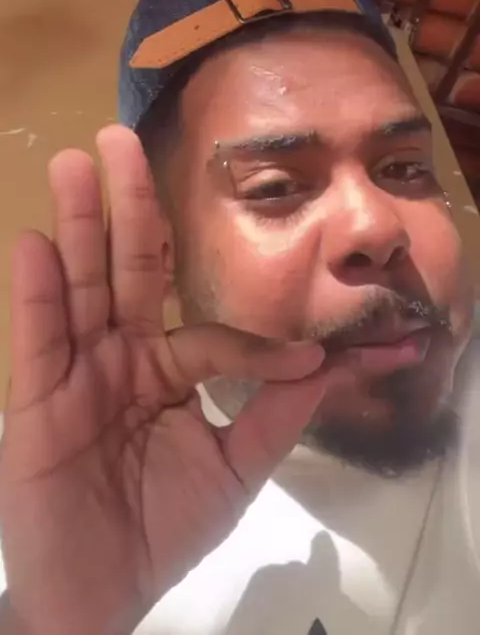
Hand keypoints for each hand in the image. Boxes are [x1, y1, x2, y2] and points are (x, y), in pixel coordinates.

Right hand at [0, 126, 325, 634]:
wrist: (99, 594)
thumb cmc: (163, 529)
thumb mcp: (232, 470)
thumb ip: (273, 417)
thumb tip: (325, 365)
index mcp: (165, 370)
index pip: (207, 331)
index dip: (253, 342)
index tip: (308, 356)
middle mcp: (120, 356)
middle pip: (126, 271)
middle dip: (125, 206)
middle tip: (121, 139)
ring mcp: (76, 372)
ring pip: (79, 288)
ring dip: (78, 224)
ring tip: (78, 162)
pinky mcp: (37, 399)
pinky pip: (38, 340)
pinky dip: (38, 294)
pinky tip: (39, 243)